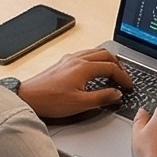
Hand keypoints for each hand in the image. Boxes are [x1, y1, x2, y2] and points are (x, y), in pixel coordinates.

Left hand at [17, 48, 132, 121]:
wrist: (28, 97)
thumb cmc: (51, 101)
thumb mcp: (79, 104)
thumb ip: (101, 98)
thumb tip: (117, 94)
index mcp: (84, 67)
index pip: (111, 67)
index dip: (123, 77)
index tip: (128, 86)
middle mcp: (78, 58)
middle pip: (106, 54)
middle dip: (118, 65)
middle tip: (124, 77)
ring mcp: (70, 59)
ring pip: (96, 52)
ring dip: (108, 60)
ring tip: (113, 71)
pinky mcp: (63, 62)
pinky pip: (86, 54)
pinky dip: (96, 59)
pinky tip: (94, 69)